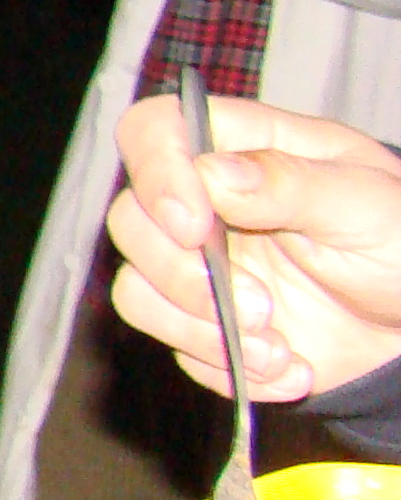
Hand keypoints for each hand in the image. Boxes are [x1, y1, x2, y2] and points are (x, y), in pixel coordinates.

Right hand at [107, 93, 400, 399]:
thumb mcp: (369, 205)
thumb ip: (292, 184)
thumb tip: (213, 175)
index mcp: (244, 149)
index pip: (156, 131)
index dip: (155, 172)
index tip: (194, 227)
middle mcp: (205, 205)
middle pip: (129, 221)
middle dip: (183, 276)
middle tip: (262, 307)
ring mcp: (198, 266)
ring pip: (136, 290)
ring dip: (200, 331)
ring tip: (278, 350)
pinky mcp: (201, 323)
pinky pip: (176, 347)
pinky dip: (228, 368)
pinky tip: (289, 369)